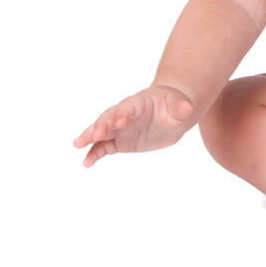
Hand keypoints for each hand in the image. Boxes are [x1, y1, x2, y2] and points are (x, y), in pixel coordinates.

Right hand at [72, 84, 196, 166]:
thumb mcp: (181, 106)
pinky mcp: (120, 141)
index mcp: (138, 103)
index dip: (122, 113)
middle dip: (101, 125)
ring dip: (90, 137)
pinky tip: (87, 163)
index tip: (119, 122)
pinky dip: (95, 153)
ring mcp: (120, 128)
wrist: (173, 113)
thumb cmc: (176, 105)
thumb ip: (181, 108)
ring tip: (78, 145)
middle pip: (109, 118)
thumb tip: (187, 108)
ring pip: (101, 132)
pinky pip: (104, 147)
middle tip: (94, 135)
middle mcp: (125, 114)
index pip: (127, 107)